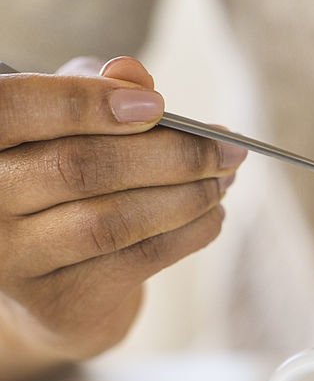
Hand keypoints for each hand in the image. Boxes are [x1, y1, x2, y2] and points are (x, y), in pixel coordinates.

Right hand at [0, 56, 245, 380]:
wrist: (53, 283)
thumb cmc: (62, 178)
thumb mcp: (69, 123)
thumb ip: (94, 89)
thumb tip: (133, 75)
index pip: (13, 109)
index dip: (85, 103)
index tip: (158, 106)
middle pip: (80, 168)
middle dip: (170, 154)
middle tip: (226, 147)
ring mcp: (16, 261)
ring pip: (114, 220)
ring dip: (187, 196)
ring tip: (224, 179)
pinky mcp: (59, 305)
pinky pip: (139, 259)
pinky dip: (190, 233)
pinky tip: (214, 214)